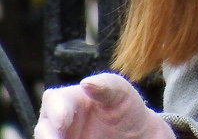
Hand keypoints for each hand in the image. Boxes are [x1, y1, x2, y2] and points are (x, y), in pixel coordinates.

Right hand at [34, 73, 174, 138]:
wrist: (136, 133)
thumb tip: (85, 82)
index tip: (63, 122)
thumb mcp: (122, 92)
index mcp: (71, 98)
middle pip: (43, 126)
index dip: (55, 110)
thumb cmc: (127, 107)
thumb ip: (107, 85)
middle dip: (47, 134)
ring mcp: (63, 136)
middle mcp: (61, 119)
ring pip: (46, 138)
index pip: (53, 99)